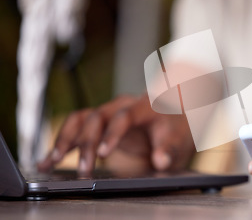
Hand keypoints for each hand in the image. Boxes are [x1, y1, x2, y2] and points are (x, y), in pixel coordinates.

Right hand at [38, 95, 194, 174]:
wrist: (173, 118)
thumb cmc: (176, 127)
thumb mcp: (180, 139)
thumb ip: (170, 149)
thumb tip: (161, 160)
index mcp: (144, 106)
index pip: (124, 116)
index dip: (113, 134)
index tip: (104, 153)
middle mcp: (122, 105)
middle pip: (97, 118)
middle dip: (87, 144)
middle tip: (84, 170)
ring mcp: (108, 112)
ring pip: (81, 120)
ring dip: (66, 140)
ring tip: (53, 162)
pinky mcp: (99, 123)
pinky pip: (75, 128)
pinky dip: (61, 143)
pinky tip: (47, 160)